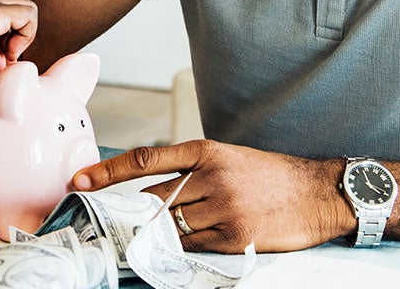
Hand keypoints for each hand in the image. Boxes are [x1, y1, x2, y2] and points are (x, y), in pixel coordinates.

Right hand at [0, 0, 37, 70]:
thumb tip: (3, 64)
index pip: (14, 12)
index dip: (15, 34)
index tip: (3, 54)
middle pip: (25, 7)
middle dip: (23, 33)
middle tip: (7, 54)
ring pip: (29, 9)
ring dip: (25, 34)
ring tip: (7, 53)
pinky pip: (28, 15)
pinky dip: (25, 35)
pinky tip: (7, 52)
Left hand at [71, 140, 350, 252]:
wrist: (318, 193)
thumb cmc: (271, 175)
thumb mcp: (229, 158)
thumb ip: (191, 170)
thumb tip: (149, 190)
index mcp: (206, 152)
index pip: (145, 160)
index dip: (107, 171)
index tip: (80, 180)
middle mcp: (211, 177)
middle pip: (152, 197)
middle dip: (128, 211)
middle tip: (105, 219)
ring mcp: (223, 208)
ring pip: (169, 223)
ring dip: (153, 231)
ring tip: (140, 234)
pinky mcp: (234, 236)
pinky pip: (192, 245)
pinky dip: (178, 247)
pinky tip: (174, 247)